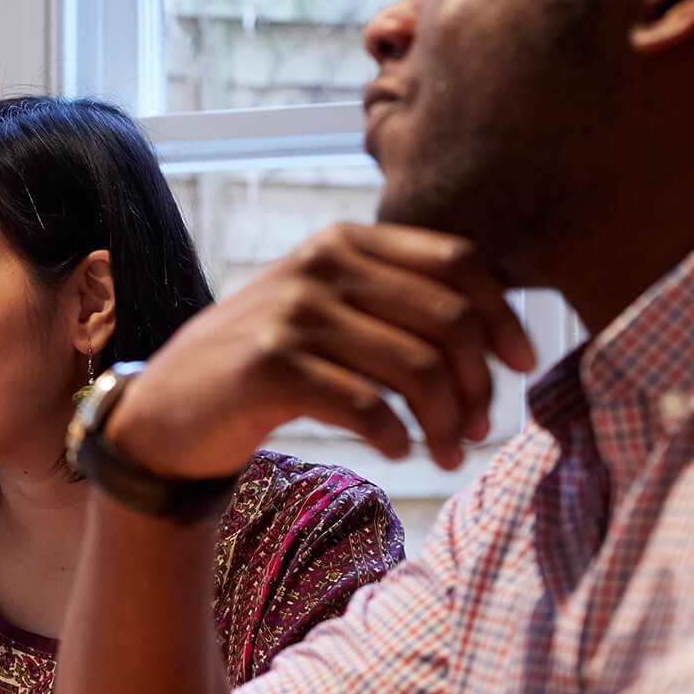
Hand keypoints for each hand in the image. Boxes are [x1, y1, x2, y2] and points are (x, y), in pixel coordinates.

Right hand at [108, 223, 535, 479]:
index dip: (502, 314)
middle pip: (447, 320)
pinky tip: (401, 452)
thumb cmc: (266, 364)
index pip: (457, 262)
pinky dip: (399, 437)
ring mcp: (293, 313)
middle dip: (478, 383)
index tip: (522, 363)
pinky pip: (368, 406)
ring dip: (447, 422)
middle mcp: (320, 265)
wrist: (170, 407)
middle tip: (479, 427)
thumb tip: (498, 335)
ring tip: (448, 452)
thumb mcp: (327, 310)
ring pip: (417, 368)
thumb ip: (392, 301)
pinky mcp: (271, 366)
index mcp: (344, 241)